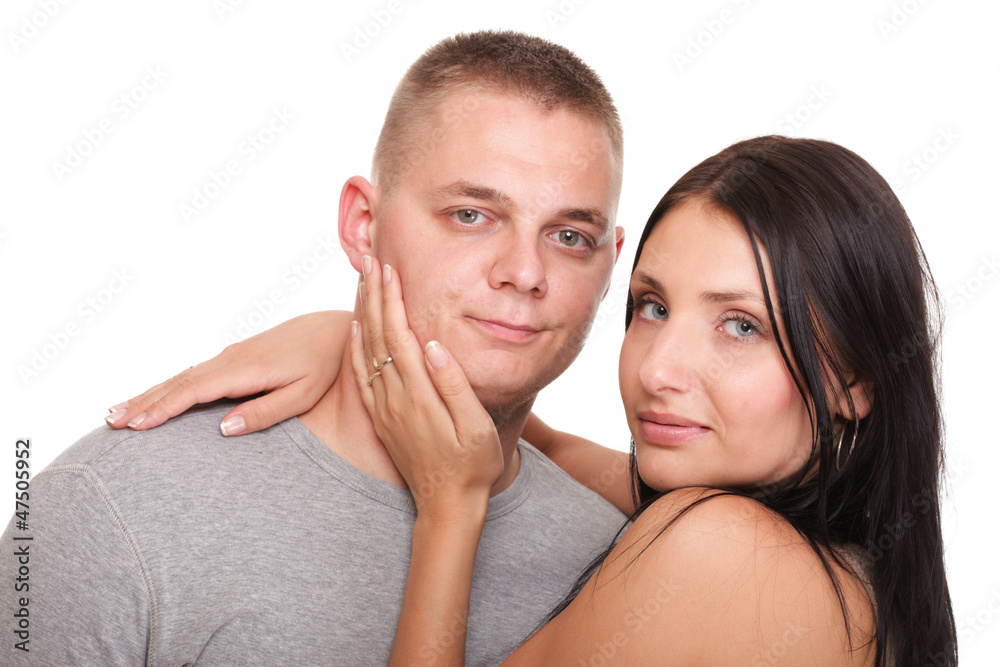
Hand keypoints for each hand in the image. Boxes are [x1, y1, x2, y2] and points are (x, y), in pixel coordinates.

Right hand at [105, 311, 351, 435]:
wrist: (333, 329)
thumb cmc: (323, 365)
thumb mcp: (303, 393)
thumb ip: (265, 412)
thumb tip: (223, 430)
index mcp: (246, 370)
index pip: (194, 391)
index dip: (163, 409)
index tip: (137, 426)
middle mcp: (231, 360)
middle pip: (178, 383)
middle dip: (143, 402)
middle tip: (110, 423)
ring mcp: (230, 357)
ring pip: (181, 377)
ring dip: (149, 394)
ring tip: (117, 413)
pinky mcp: (234, 358)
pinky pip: (193, 375)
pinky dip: (168, 387)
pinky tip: (155, 397)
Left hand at [350, 255, 502, 515]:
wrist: (446, 506)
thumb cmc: (472, 466)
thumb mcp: (475, 428)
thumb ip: (453, 386)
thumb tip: (433, 344)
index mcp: (418, 395)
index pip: (399, 336)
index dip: (392, 300)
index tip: (389, 269)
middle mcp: (394, 398)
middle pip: (376, 336)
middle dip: (372, 295)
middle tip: (369, 260)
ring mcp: (384, 409)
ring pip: (365, 350)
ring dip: (362, 312)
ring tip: (362, 283)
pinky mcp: (381, 418)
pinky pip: (361, 374)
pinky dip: (355, 346)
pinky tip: (355, 329)